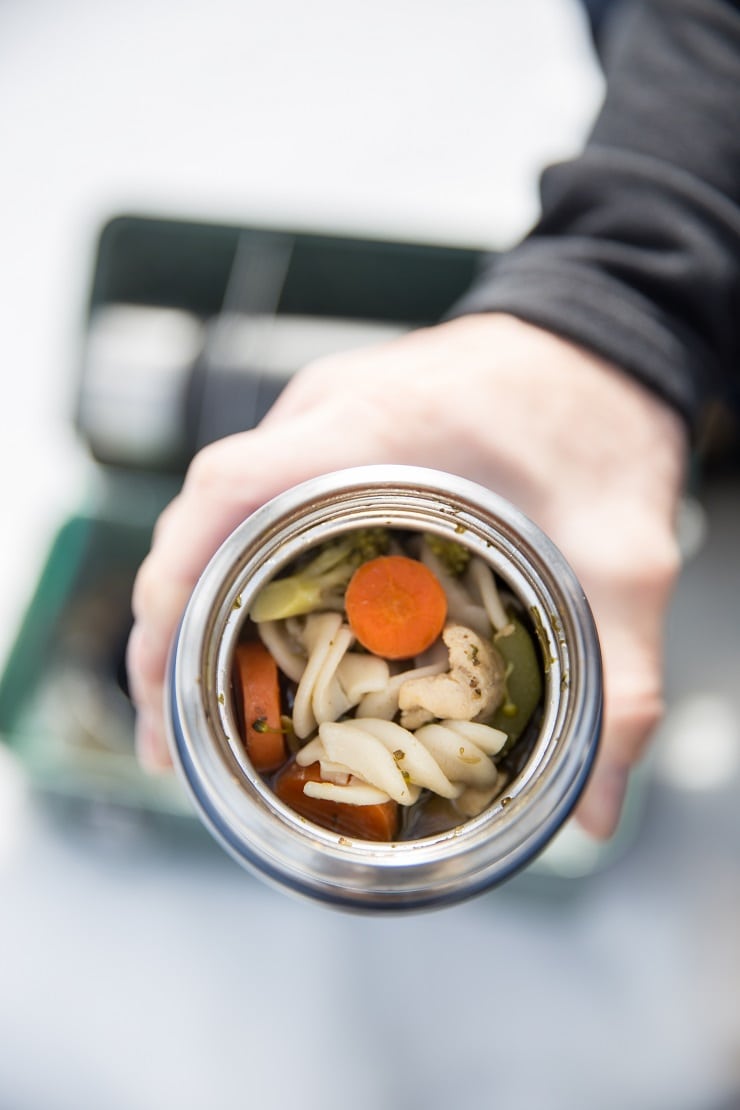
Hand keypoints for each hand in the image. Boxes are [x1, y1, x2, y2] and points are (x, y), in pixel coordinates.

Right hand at [127, 313, 686, 838]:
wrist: (604, 333)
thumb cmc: (604, 425)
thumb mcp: (627, 556)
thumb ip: (627, 679)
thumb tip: (597, 817)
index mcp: (384, 426)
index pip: (232, 487)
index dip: (175, 581)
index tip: (162, 679)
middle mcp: (332, 411)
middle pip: (204, 510)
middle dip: (164, 620)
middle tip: (168, 733)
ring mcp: (326, 414)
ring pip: (221, 507)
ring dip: (190, 596)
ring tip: (189, 701)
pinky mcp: (337, 427)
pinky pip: (259, 496)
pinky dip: (232, 567)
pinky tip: (242, 633)